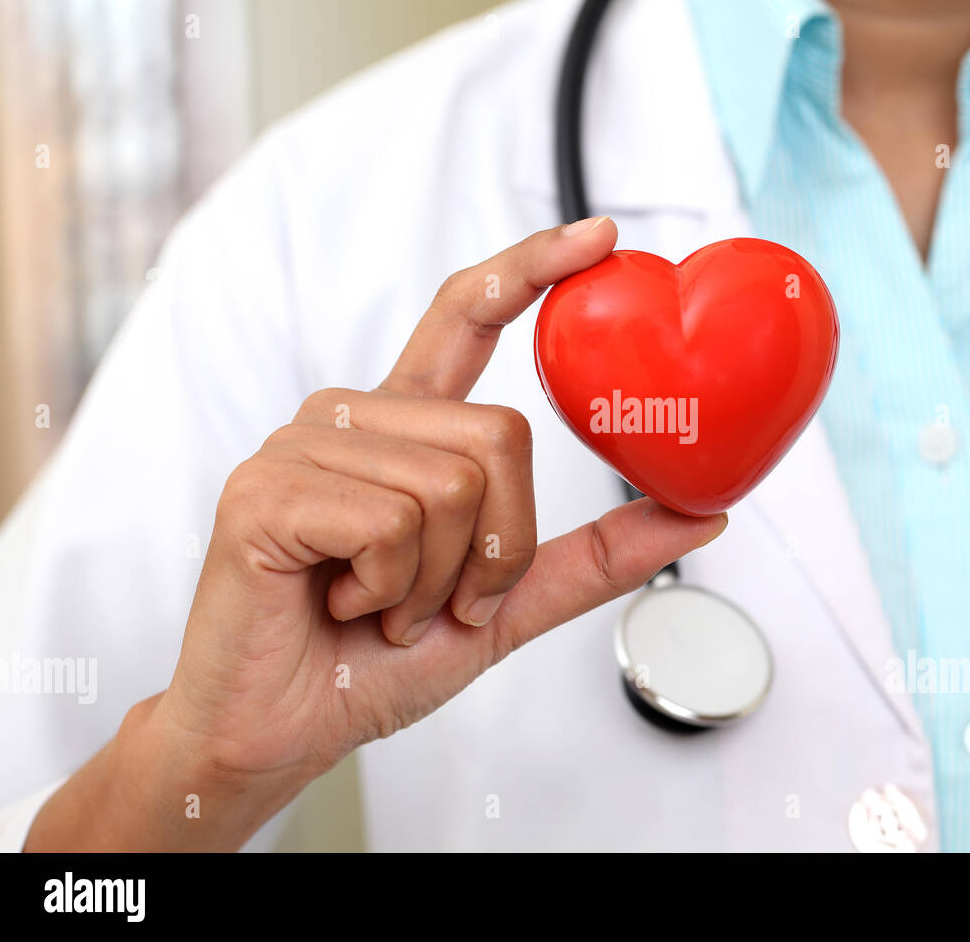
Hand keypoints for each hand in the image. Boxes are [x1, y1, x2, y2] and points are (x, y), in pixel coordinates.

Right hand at [25, 218, 726, 850]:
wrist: (281, 731)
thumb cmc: (376, 662)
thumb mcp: (509, 605)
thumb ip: (596, 555)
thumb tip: (703, 513)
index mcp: (404, 428)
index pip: (466, 317)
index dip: (531, 269)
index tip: (603, 236)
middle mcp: (353, 416)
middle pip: (502, 435)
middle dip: (499, 548)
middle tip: (443, 600)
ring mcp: (302, 445)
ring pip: (453, 484)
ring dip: (442, 581)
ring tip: (382, 606)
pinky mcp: (266, 488)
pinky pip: (393, 523)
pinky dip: (392, 590)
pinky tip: (343, 604)